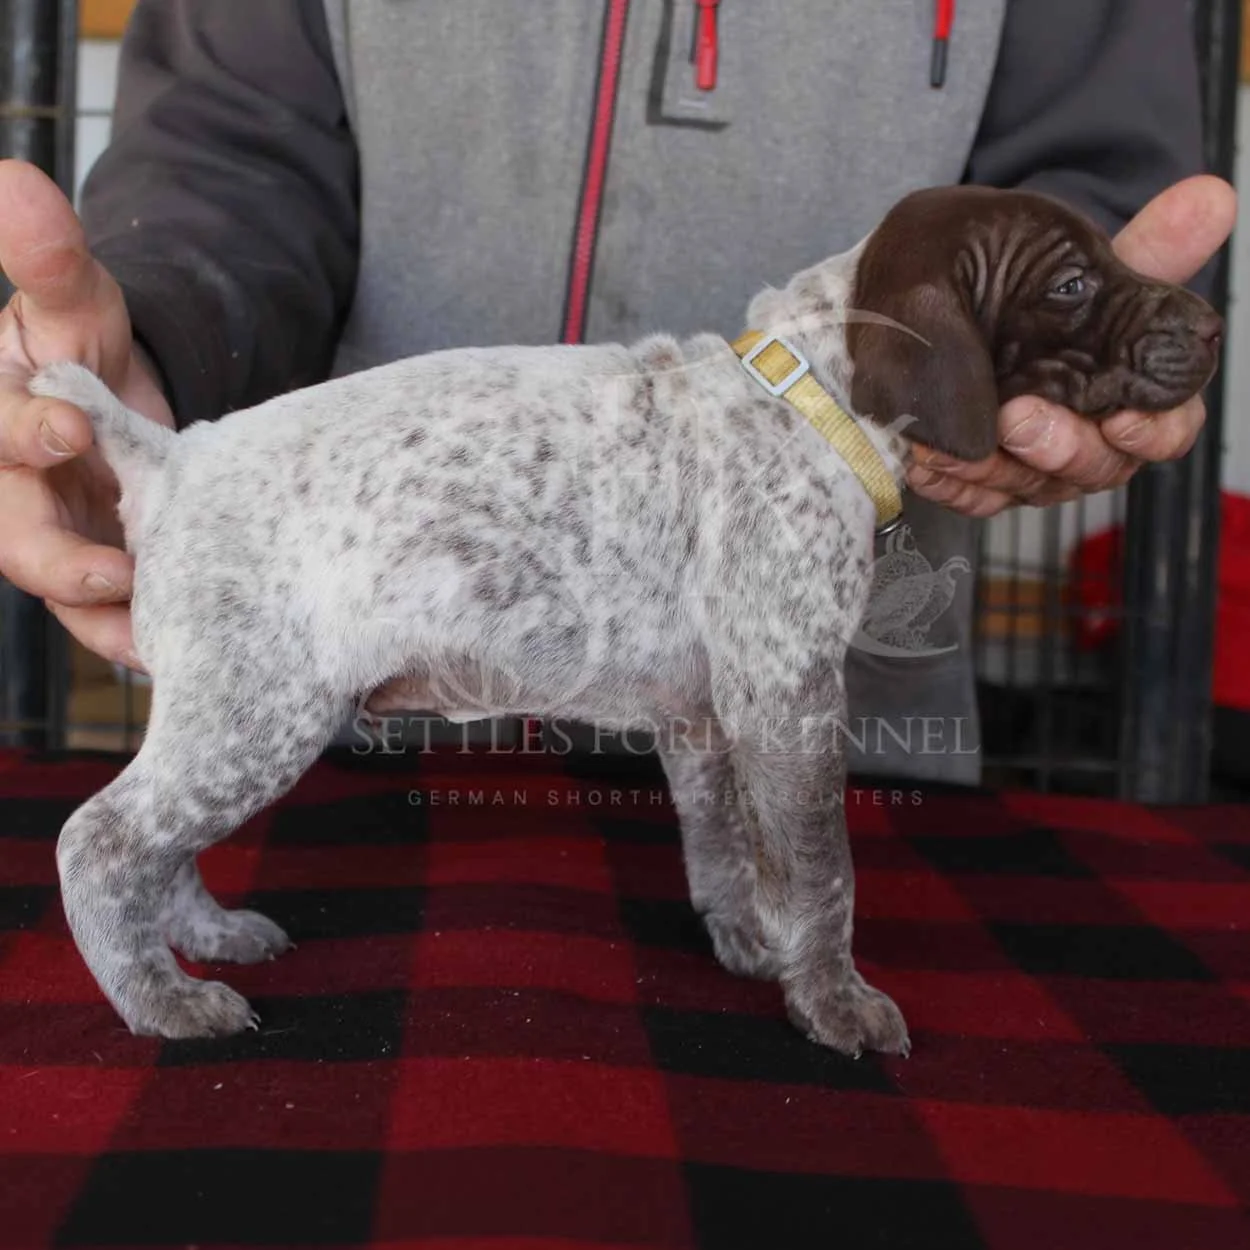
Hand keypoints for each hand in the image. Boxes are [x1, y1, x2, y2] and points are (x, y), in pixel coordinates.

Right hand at [0, 160, 172, 667]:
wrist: (122, 405)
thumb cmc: (88, 348)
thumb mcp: (80, 303)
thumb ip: (51, 261)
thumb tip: (16, 180)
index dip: (22, 431)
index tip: (70, 426)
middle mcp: (8, 487)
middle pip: (10, 534)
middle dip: (56, 555)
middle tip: (115, 569)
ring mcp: (47, 536)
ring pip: (54, 589)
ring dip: (99, 615)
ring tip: (147, 636)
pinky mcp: (90, 574)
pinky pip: (98, 616)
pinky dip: (128, 635)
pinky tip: (166, 650)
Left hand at [907, 174, 1237, 516]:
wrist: (944, 295)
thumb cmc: (1028, 284)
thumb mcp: (1086, 260)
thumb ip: (1151, 246)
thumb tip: (1214, 196)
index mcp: (1131, 391)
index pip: (1167, 429)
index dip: (1153, 431)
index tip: (1123, 420)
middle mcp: (1087, 433)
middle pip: (1095, 467)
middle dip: (1059, 447)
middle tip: (1021, 417)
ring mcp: (1032, 462)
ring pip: (1027, 486)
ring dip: (992, 466)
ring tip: (954, 440)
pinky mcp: (979, 478)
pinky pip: (968, 495)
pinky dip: (945, 480)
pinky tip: (922, 457)